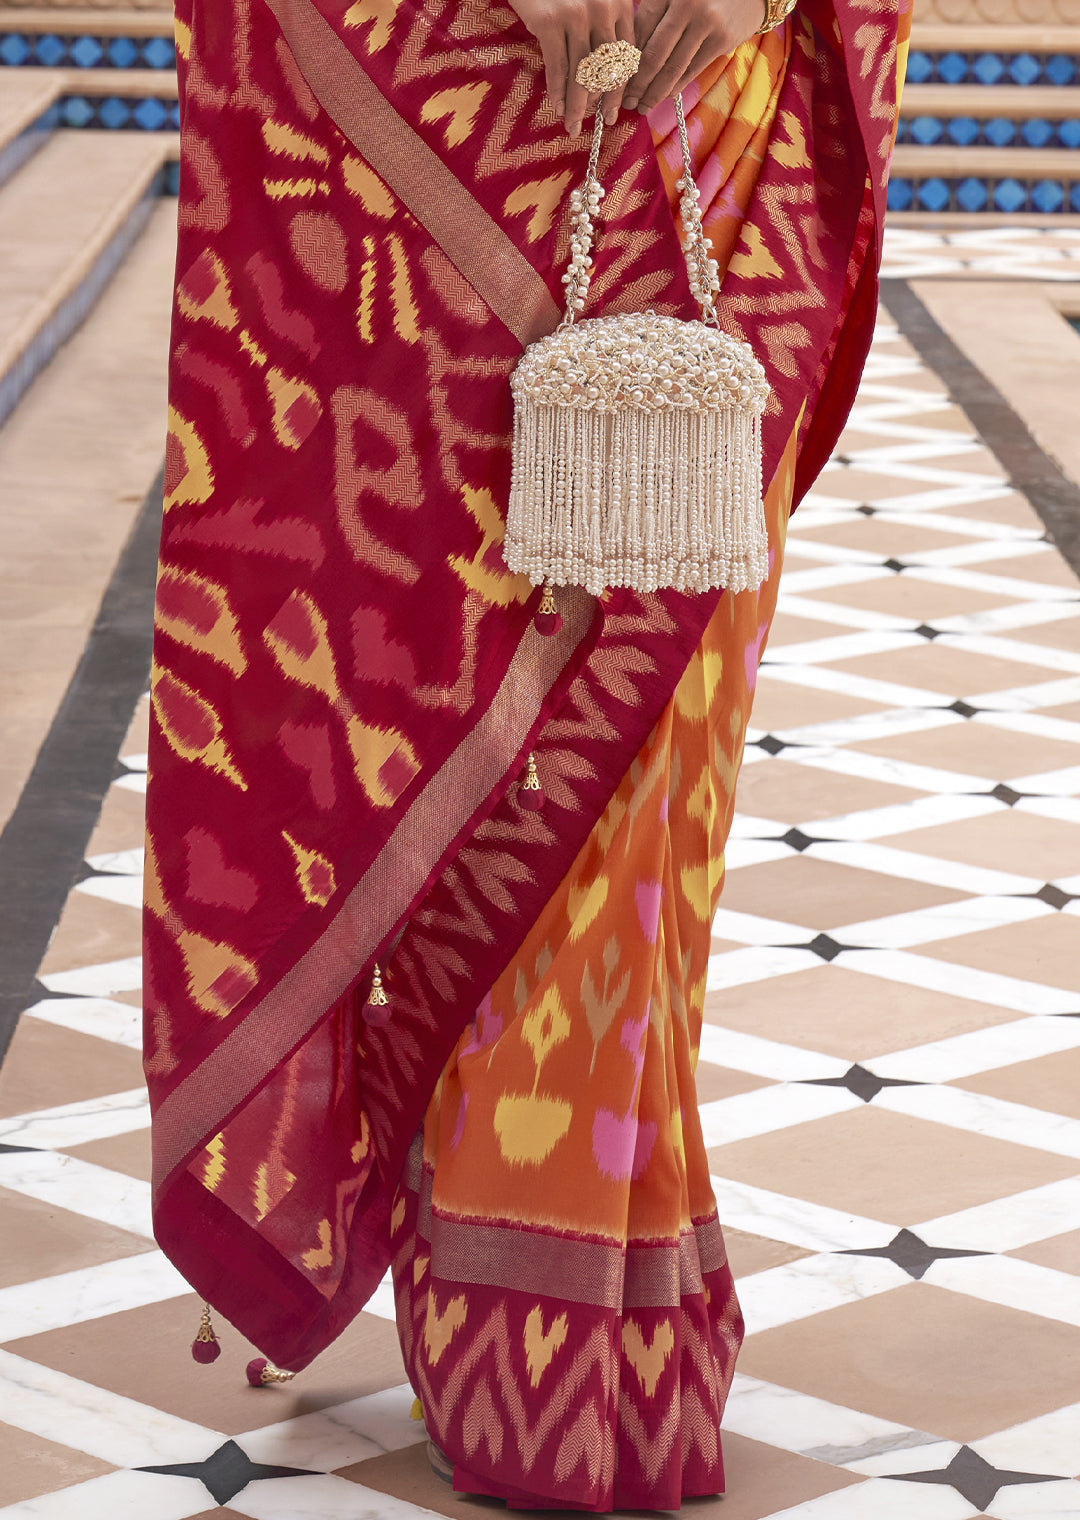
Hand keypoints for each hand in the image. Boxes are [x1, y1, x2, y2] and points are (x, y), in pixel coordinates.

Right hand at [506, 0, 636, 135]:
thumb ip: (603, 26)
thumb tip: (603, 74)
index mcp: (618, 3)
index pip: (627, 54)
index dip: (623, 85)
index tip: (618, 108)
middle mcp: (602, 9)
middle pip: (608, 67)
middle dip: (605, 101)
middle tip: (602, 122)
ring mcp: (576, 16)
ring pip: (583, 73)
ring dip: (577, 105)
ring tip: (572, 125)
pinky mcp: (550, 23)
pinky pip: (558, 68)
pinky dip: (557, 92)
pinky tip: (557, 108)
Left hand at [623, 0, 766, 111]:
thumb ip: (655, 16)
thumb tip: (629, 56)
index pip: (641, 30)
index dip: (627, 58)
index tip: (617, 77)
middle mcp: (687, 4)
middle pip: (654, 54)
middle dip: (637, 83)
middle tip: (626, 101)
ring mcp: (706, 22)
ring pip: (672, 67)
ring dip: (654, 92)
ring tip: (641, 106)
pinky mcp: (722, 39)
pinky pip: (692, 70)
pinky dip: (675, 86)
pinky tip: (664, 96)